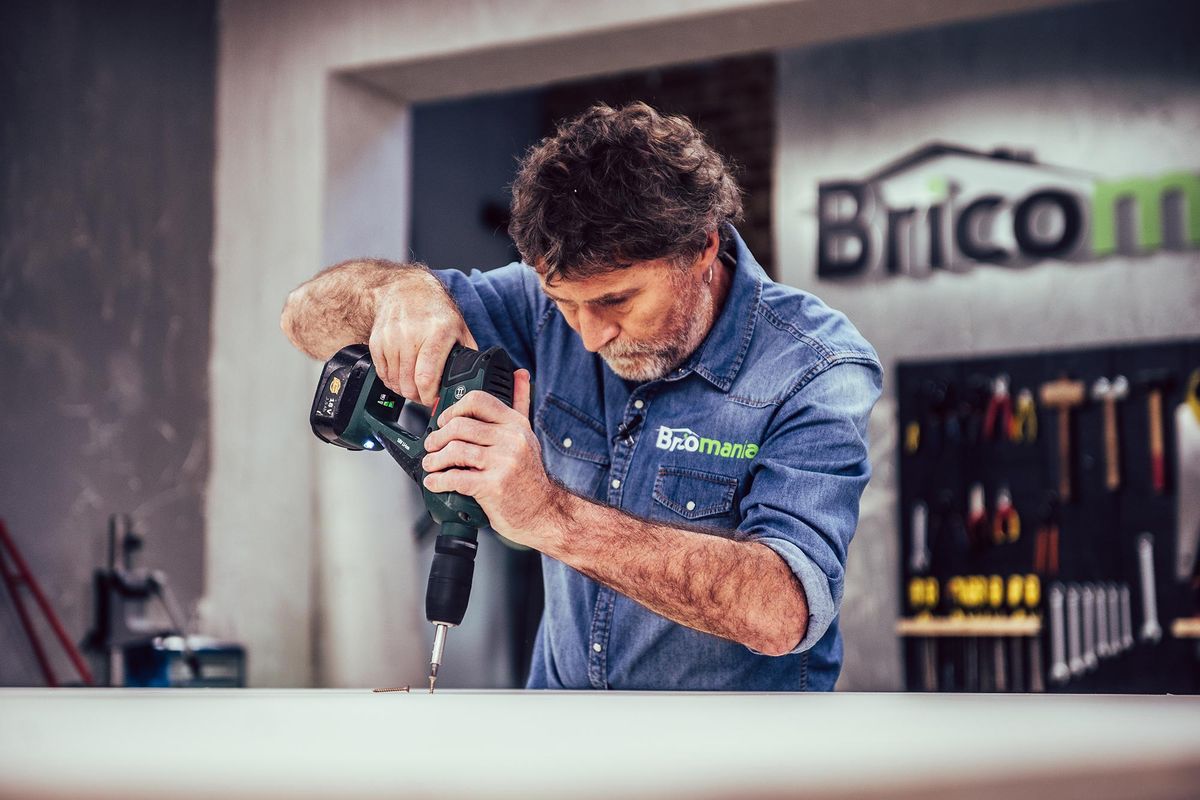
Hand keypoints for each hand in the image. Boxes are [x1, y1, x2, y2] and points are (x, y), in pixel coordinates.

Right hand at [369, 275, 476, 405]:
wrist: (405, 289)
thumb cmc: (435, 311)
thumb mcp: (459, 329)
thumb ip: (468, 354)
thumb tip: (475, 379)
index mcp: (437, 333)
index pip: (426, 376)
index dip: (429, 396)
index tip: (434, 399)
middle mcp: (411, 335)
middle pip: (409, 384)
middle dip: (418, 397)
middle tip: (426, 396)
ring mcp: (391, 339)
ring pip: (394, 382)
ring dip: (405, 390)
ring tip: (415, 386)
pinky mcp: (376, 342)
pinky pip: (382, 374)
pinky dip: (392, 381)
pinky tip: (402, 376)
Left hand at [420, 369, 559, 545]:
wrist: (542, 512)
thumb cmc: (529, 476)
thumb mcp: (526, 436)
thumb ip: (520, 403)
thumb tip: (520, 374)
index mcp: (516, 424)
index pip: (478, 401)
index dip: (453, 409)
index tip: (444, 421)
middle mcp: (511, 440)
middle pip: (460, 425)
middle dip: (438, 437)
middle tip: (432, 446)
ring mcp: (503, 463)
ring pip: (455, 451)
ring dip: (435, 459)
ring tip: (431, 464)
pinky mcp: (493, 486)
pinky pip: (456, 478)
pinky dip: (439, 480)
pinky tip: (435, 482)